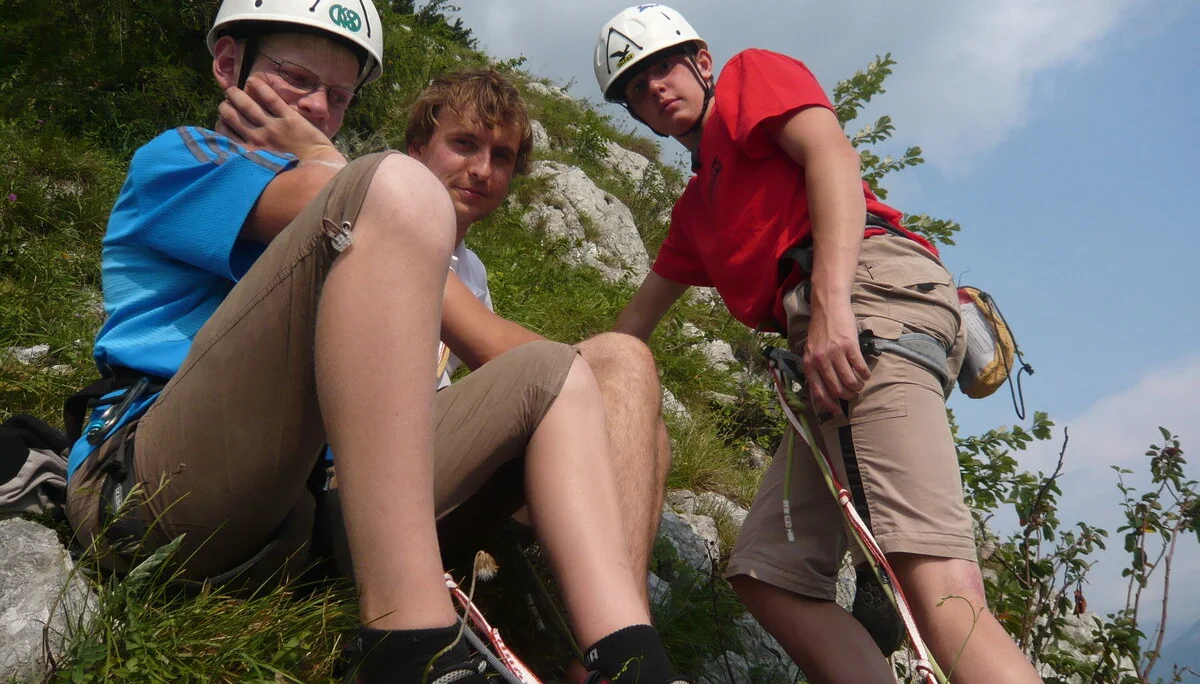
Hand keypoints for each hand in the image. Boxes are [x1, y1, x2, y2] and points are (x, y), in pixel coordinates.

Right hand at [217, 77, 344, 163]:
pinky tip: (252, 81)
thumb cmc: (292, 177)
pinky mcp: (289, 118)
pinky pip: (271, 99)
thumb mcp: (264, 173)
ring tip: (232, 90)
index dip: (221, 124)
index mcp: (249, 152)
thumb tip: (239, 154)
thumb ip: (250, 160)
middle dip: (225, 107)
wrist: (318, 171)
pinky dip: (260, 87)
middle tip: (227, 103)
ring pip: (247, 105)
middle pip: (231, 116)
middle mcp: (256, 138)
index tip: (223, 121)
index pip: (225, 134)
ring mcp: (272, 127)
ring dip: (236, 95)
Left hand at [803, 298, 869, 415]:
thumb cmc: (820, 329)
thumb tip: (822, 387)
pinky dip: (864, 373)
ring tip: (860, 385)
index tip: (837, 412)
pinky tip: (866, 374)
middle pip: (836, 389)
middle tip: (853, 394)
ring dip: (857, 386)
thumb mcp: (810, 349)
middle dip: (847, 395)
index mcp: (809, 363)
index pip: (818, 391)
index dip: (829, 404)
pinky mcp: (849, 346)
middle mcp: (820, 360)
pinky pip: (859, 367)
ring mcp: (835, 353)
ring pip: (849, 380)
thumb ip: (814, 366)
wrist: (828, 307)